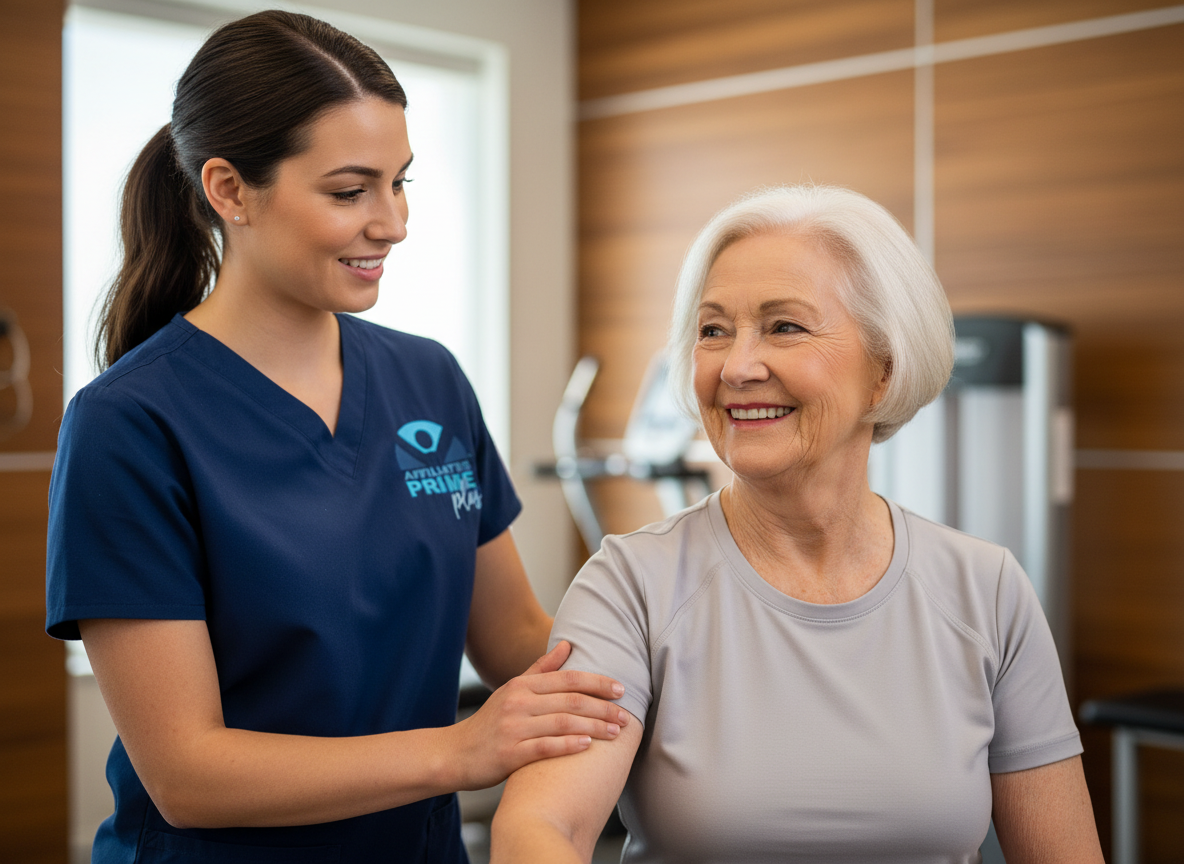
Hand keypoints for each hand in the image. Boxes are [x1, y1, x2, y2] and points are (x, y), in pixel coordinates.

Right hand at [449, 641, 628, 789]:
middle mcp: (518, 703)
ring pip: (562, 723)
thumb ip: (540, 669)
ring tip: (615, 733)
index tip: (621, 689)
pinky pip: (545, 747)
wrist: (455, 754)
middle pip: (570, 701)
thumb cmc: (490, 723)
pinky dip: (568, 745)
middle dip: (603, 708)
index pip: (567, 679)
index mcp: (521, 685)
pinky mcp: (509, 754)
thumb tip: (567, 645)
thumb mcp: (512, 690)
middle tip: (625, 716)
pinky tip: (587, 746)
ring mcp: (513, 728)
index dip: (597, 682)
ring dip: (594, 727)